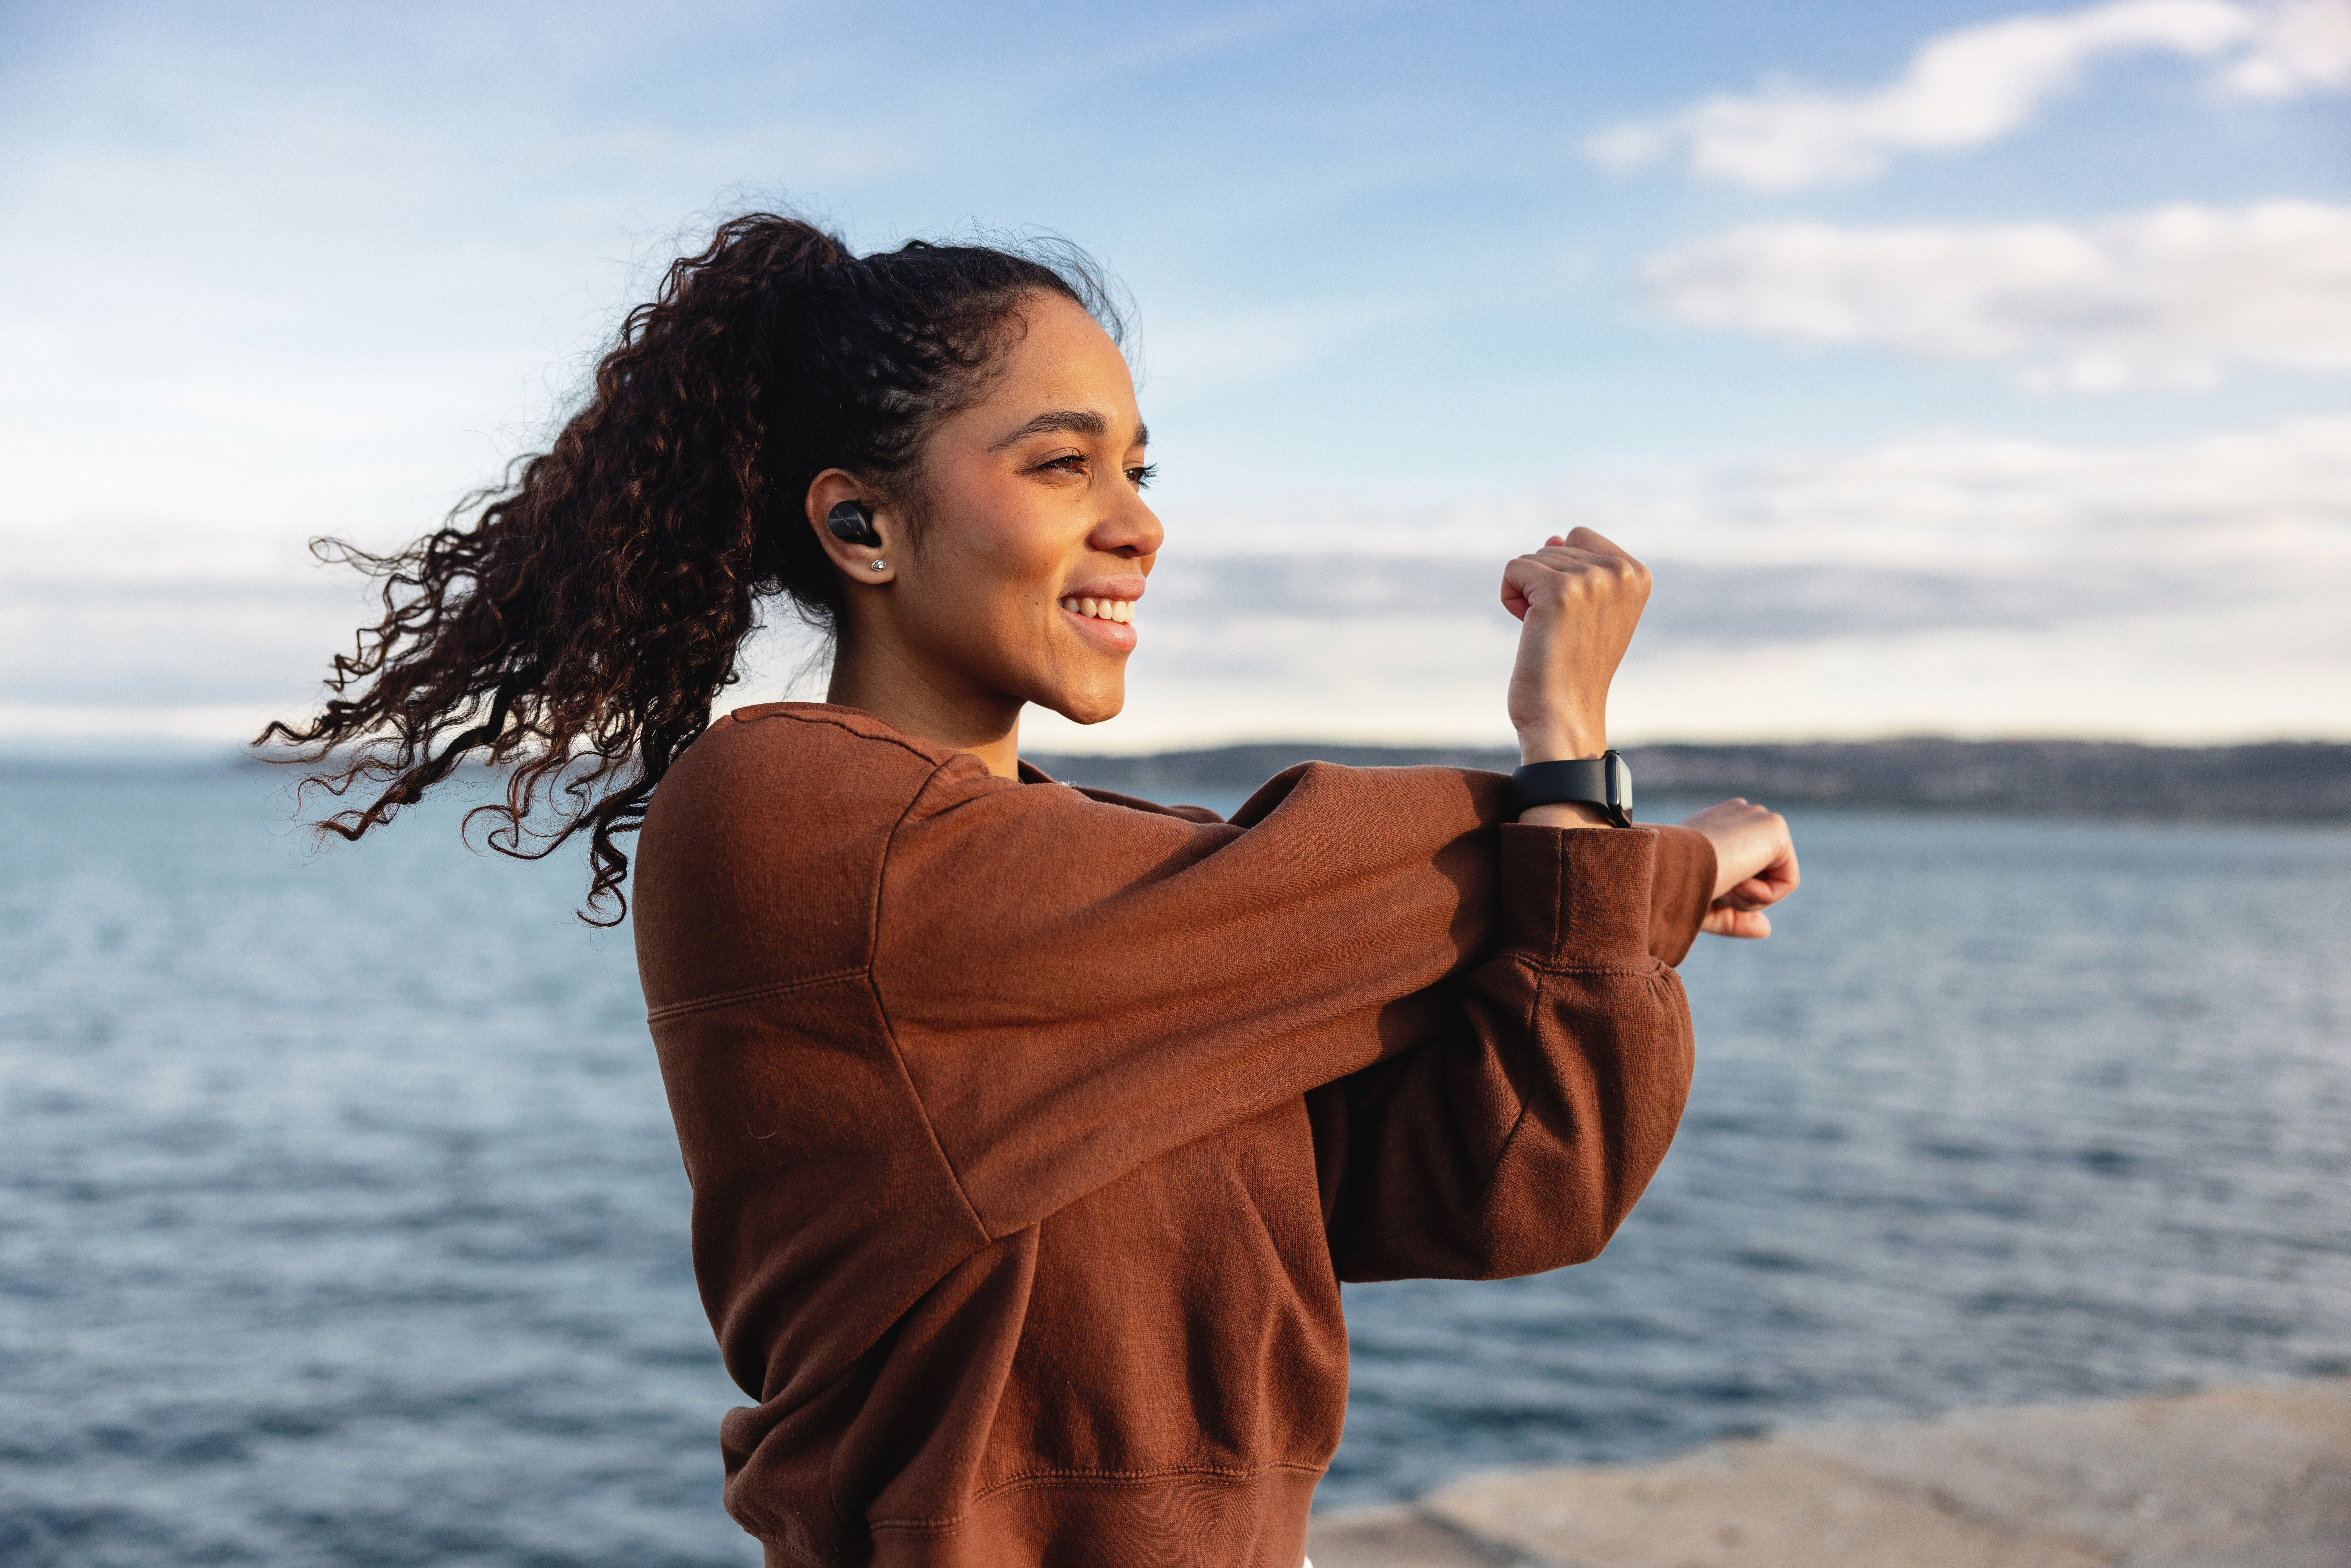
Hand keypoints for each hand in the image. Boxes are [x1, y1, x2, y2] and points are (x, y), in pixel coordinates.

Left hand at [1502, 528, 1650, 763]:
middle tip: (1560, 629)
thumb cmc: (1572, 666)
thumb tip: (1553, 536)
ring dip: (1527, 594)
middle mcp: (1621, 571)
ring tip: (1547, 632)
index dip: (1564, 573)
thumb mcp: (1588, 609)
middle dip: (1544, 583)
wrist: (1564, 713)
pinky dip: (1510, 597)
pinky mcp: (1558, 590)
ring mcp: (1592, 579)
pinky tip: (1528, 627)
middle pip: (1554, 545)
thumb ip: (1577, 567)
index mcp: (1637, 573)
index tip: (1575, 614)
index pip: (1580, 536)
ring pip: (1532, 558)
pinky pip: (1513, 569)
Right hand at [1678, 798, 1798, 939]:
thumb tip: (1766, 929)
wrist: (1669, 869)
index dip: (1731, 895)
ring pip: (1773, 879)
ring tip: (1724, 884)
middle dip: (1739, 897)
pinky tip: (1739, 882)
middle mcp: (1738, 816)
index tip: (1706, 893)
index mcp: (1716, 826)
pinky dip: (1764, 896)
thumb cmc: (1674, 889)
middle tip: (1714, 889)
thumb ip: (1736, 918)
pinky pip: (1787, 881)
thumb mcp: (1707, 908)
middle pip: (1760, 876)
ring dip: (1748, 898)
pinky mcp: (1775, 827)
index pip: (1743, 867)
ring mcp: (1757, 817)